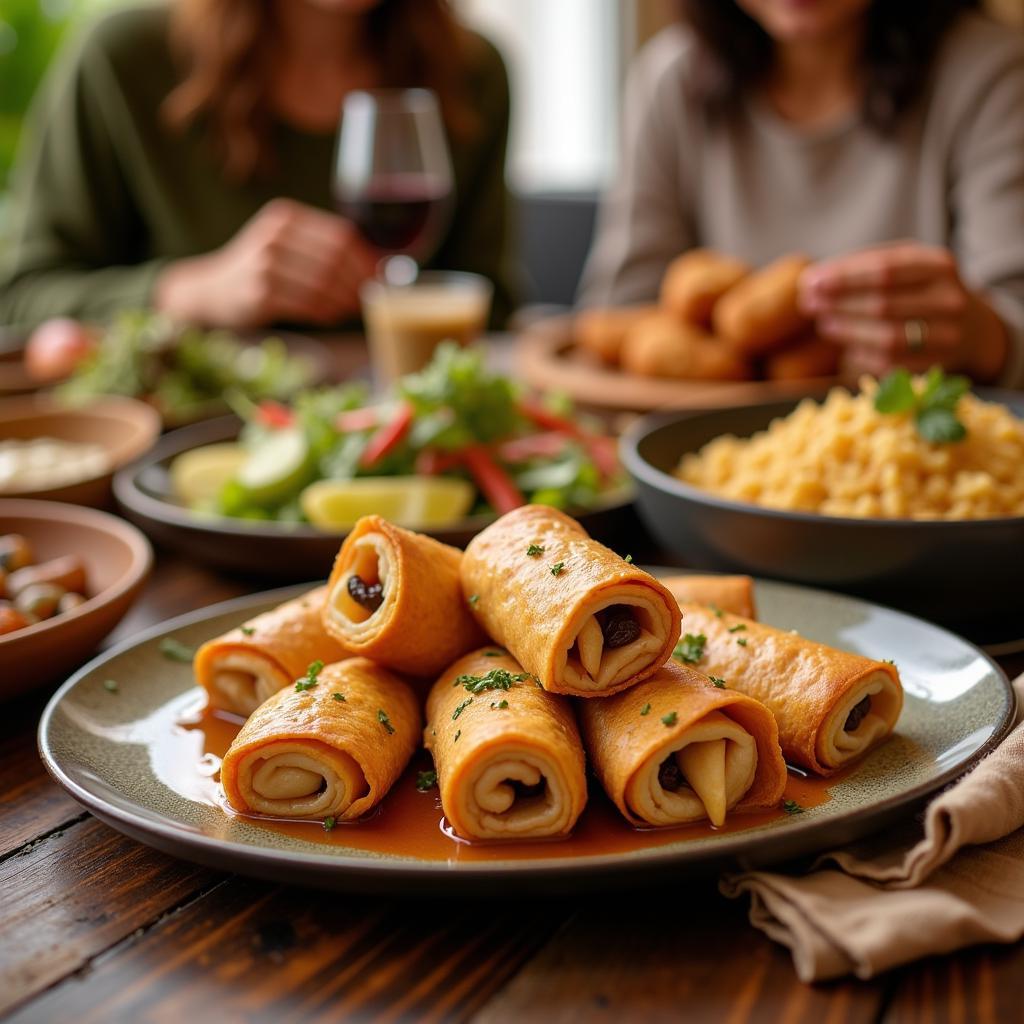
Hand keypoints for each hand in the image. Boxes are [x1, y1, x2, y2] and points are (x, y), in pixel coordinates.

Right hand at [155, 199, 377, 327]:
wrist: (210, 290)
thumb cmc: (259, 270)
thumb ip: (322, 249)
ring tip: (350, 309)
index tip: (377, 277)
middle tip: (366, 298)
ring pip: (323, 284)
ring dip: (343, 301)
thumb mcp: (284, 245)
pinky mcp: (260, 293)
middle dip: (357, 282)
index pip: (340, 236)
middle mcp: (274, 235)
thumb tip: (377, 266)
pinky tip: (331, 316)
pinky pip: (307, 304)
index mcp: (285, 217)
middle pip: (335, 260)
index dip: (365, 259)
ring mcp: (265, 264)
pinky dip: (326, 312)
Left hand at [798, 242, 1007, 381]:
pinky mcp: (937, 365)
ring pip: (887, 337)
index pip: (884, 270)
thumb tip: (811, 282)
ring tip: (824, 324)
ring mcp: (947, 335)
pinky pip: (891, 363)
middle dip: (839, 304)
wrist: (973, 327)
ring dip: (847, 331)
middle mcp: (949, 299)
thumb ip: (863, 268)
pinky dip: (862, 355)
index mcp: (939, 265)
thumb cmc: (921, 290)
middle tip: (808, 304)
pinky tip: (846, 348)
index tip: (810, 281)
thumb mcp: (904, 266)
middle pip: (883, 304)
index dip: (843, 277)